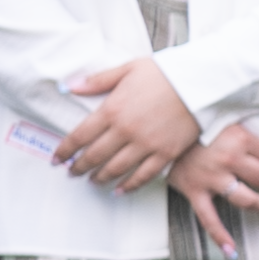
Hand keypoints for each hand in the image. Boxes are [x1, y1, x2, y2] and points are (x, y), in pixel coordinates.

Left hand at [58, 58, 203, 193]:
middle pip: (94, 156)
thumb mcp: (128, 68)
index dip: (65, 150)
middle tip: (72, 173)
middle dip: (79, 167)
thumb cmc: (165, 72)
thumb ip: (98, 80)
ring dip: (100, 177)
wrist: (201, 83)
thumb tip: (70, 86)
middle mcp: (126, 131)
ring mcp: (146, 145)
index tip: (57, 159)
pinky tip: (120, 190)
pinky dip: (129, 185)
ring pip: (116, 169)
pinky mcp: (165, 153)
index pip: (80, 136)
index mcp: (112, 109)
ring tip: (92, 181)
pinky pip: (143, 175)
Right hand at [166, 118, 258, 254]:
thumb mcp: (225, 118)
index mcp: (238, 137)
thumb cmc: (196, 123)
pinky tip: (231, 251)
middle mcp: (228, 158)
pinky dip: (220, 236)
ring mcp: (212, 178)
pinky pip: (209, 219)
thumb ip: (246, 128)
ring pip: (247, 199)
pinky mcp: (196, 192)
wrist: (159, 131)